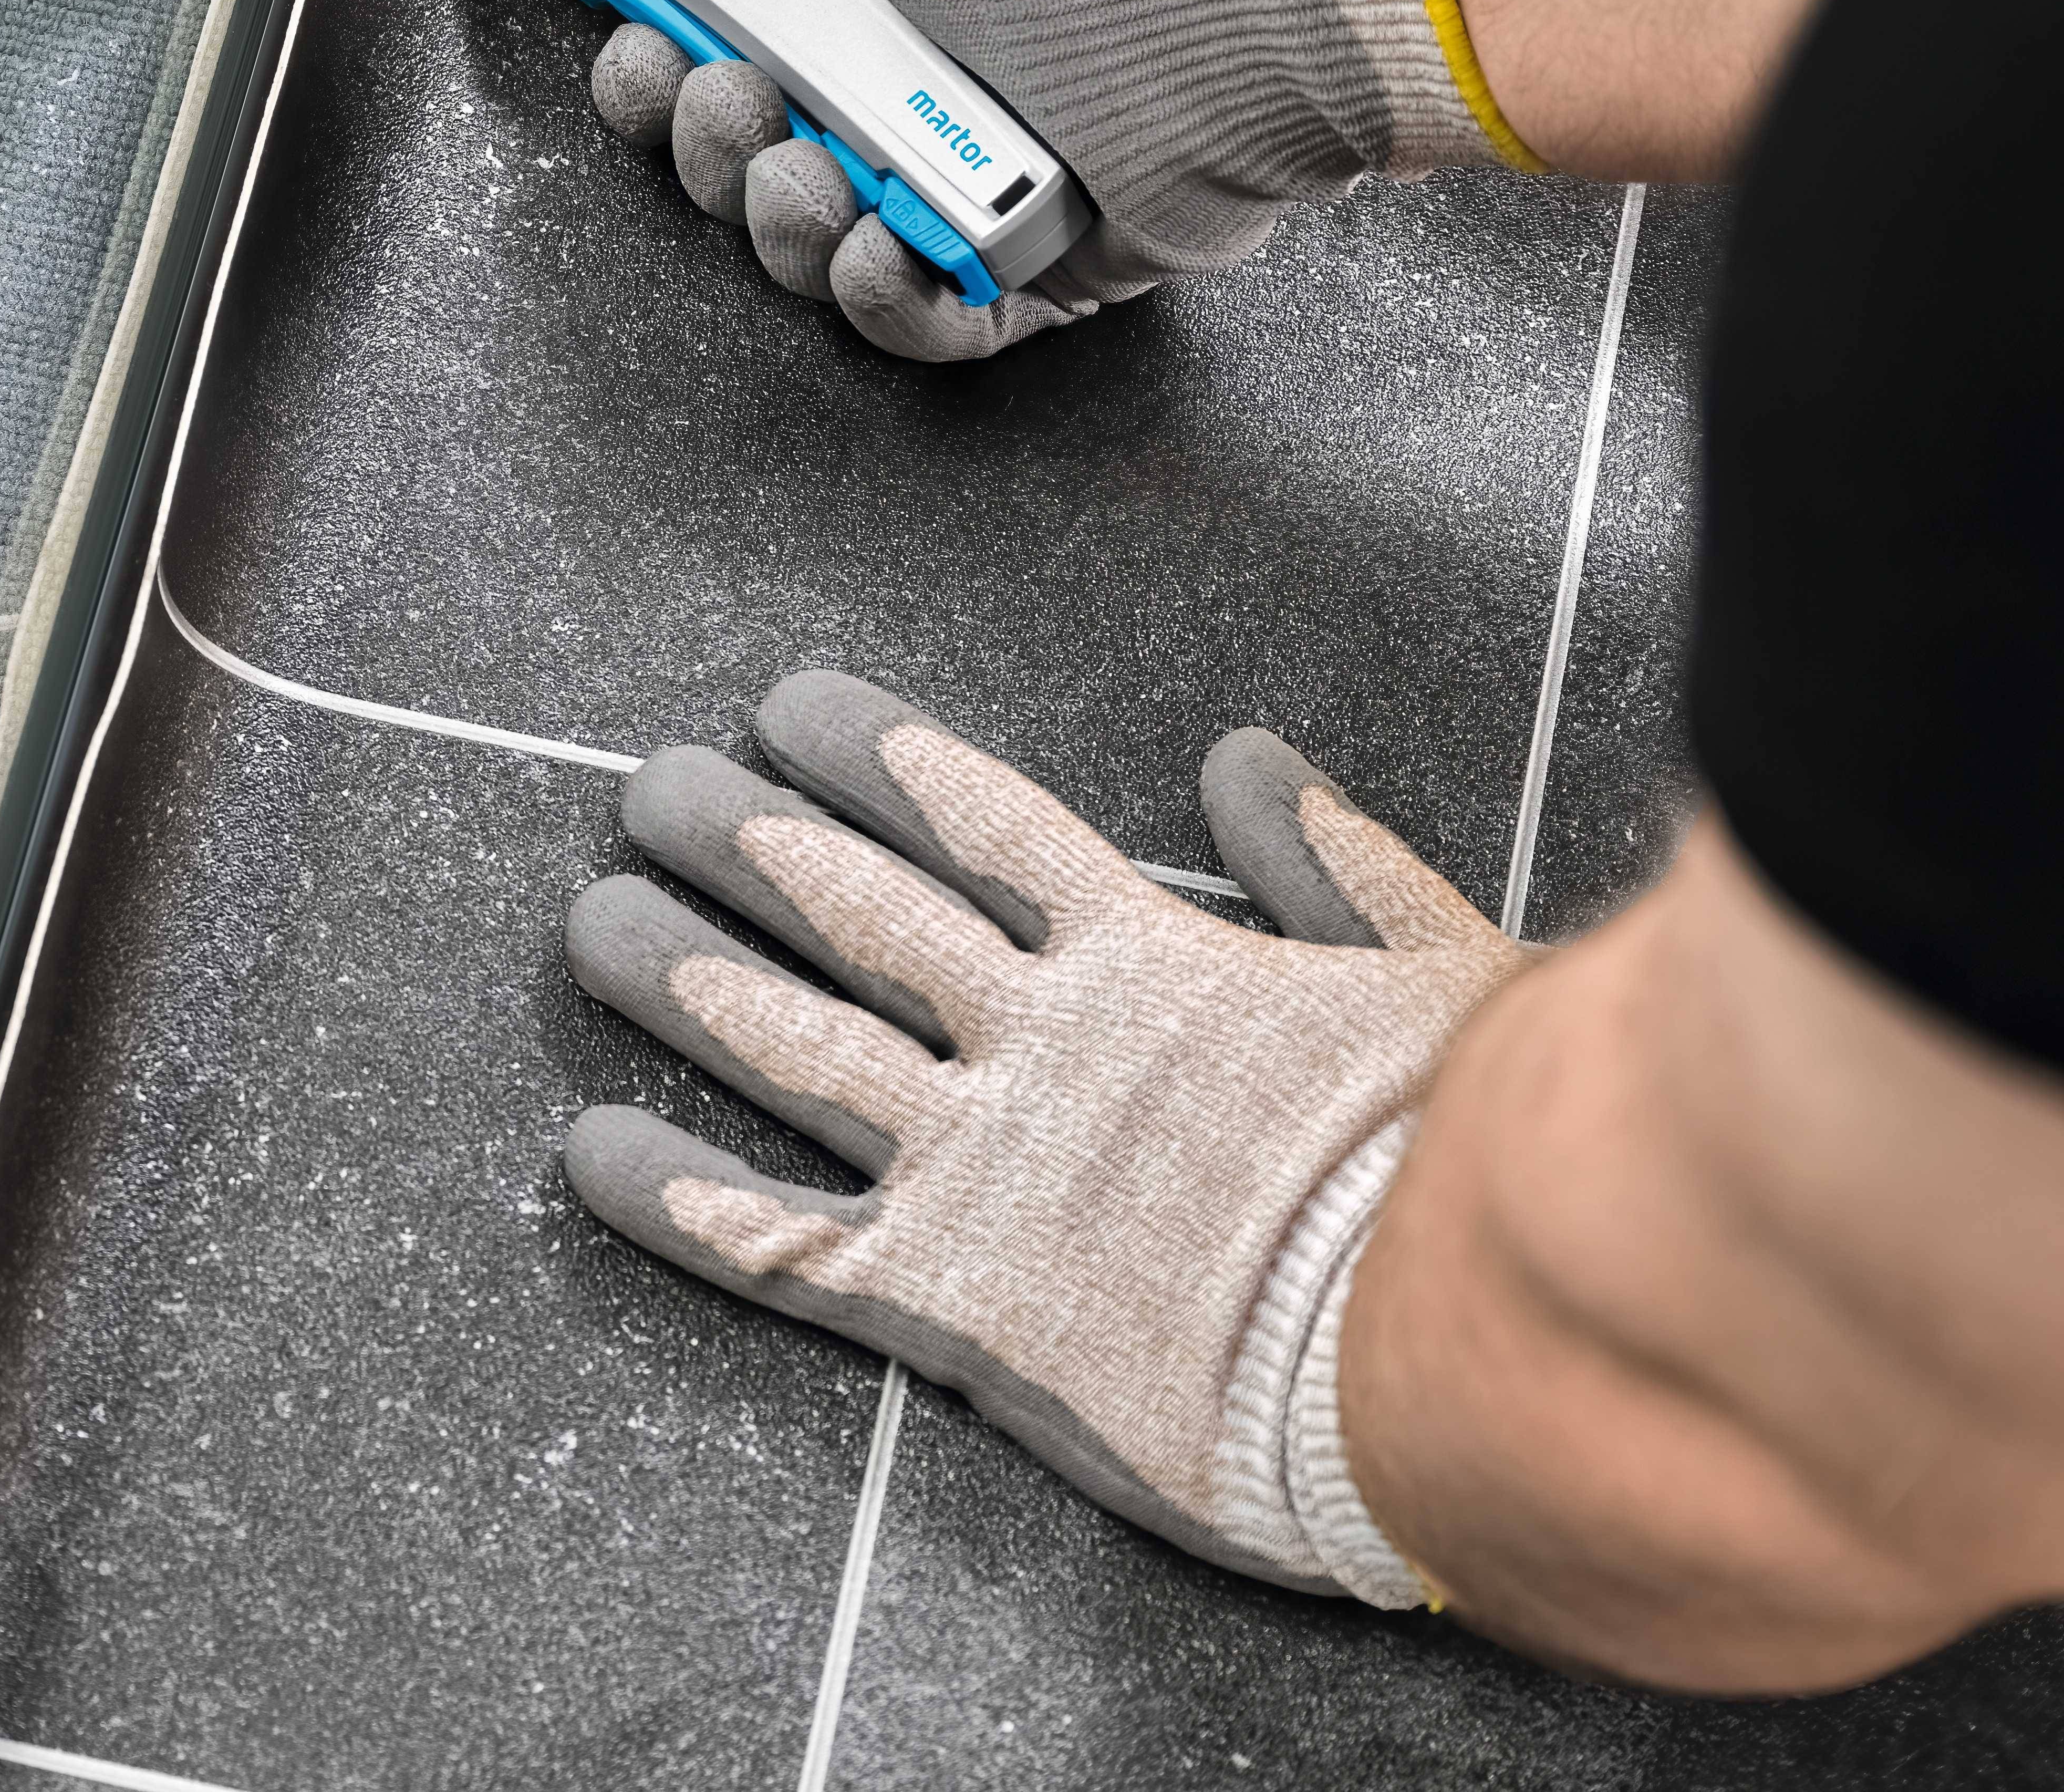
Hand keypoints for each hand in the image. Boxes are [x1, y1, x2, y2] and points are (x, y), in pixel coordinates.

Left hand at [562, 671, 1522, 1595]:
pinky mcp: (954, 1304)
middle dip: (742, 842)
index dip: (873, 758)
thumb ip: (1337, 869)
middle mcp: (1040, 1048)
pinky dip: (677, 1198)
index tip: (785, 707)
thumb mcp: (1434, 980)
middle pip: (856, 916)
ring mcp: (986, 1171)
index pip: (978, 823)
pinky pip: (783, 1243)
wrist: (1459, 1356)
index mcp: (1148, 963)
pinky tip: (586, 1153)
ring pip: (793, 1048)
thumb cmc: (1477, 1174)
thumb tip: (1248, 763)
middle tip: (647, 786)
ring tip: (587, 920)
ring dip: (682, 981)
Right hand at [579, 0, 1511, 359]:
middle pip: (750, 152)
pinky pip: (921, 320)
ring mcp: (969, 181)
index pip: (721, 37)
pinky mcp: (1028, 272)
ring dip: (780, 216)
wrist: (1188, 5)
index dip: (659, 54)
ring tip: (808, 172)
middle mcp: (914, 78)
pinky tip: (871, 244)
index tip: (639, 42)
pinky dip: (880, 294)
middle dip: (709, 138)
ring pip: (817, 242)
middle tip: (731, 99)